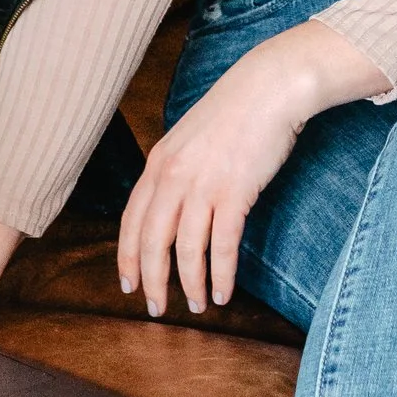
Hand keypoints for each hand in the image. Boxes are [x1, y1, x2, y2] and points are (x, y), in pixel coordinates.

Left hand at [120, 20, 387, 319]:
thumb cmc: (234, 113)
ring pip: (187, 249)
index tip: (128, 284)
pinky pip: (223, 244)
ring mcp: (203, 184)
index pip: (131, 221)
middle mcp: (173, 176)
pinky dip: (221, 274)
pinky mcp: (235, 192)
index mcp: (158, 163)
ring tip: (197, 306)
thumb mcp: (189, 139)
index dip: (127, 257)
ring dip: (190, 284)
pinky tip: (224, 292)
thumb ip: (174, 170)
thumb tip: (167, 206)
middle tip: (157, 309)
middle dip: (152, 280)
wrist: (269, 87)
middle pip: (152, 241)